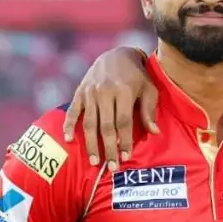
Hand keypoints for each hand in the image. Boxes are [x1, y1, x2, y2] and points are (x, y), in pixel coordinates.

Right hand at [63, 47, 159, 168]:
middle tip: (111, 167)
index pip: (124, 122)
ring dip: (91, 144)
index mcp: (124, 91)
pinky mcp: (80, 92)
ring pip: (89, 123)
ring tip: (94, 161)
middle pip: (106, 126)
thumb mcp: (149, 89)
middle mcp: (105, 92)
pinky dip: (68, 125)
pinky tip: (69, 140)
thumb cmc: (137, 76)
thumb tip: (154, 133)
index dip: (125, 141)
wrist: (116, 54)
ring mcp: (90, 92)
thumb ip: (150, 111)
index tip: (126, 157)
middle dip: (109, 148)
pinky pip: (73, 111)